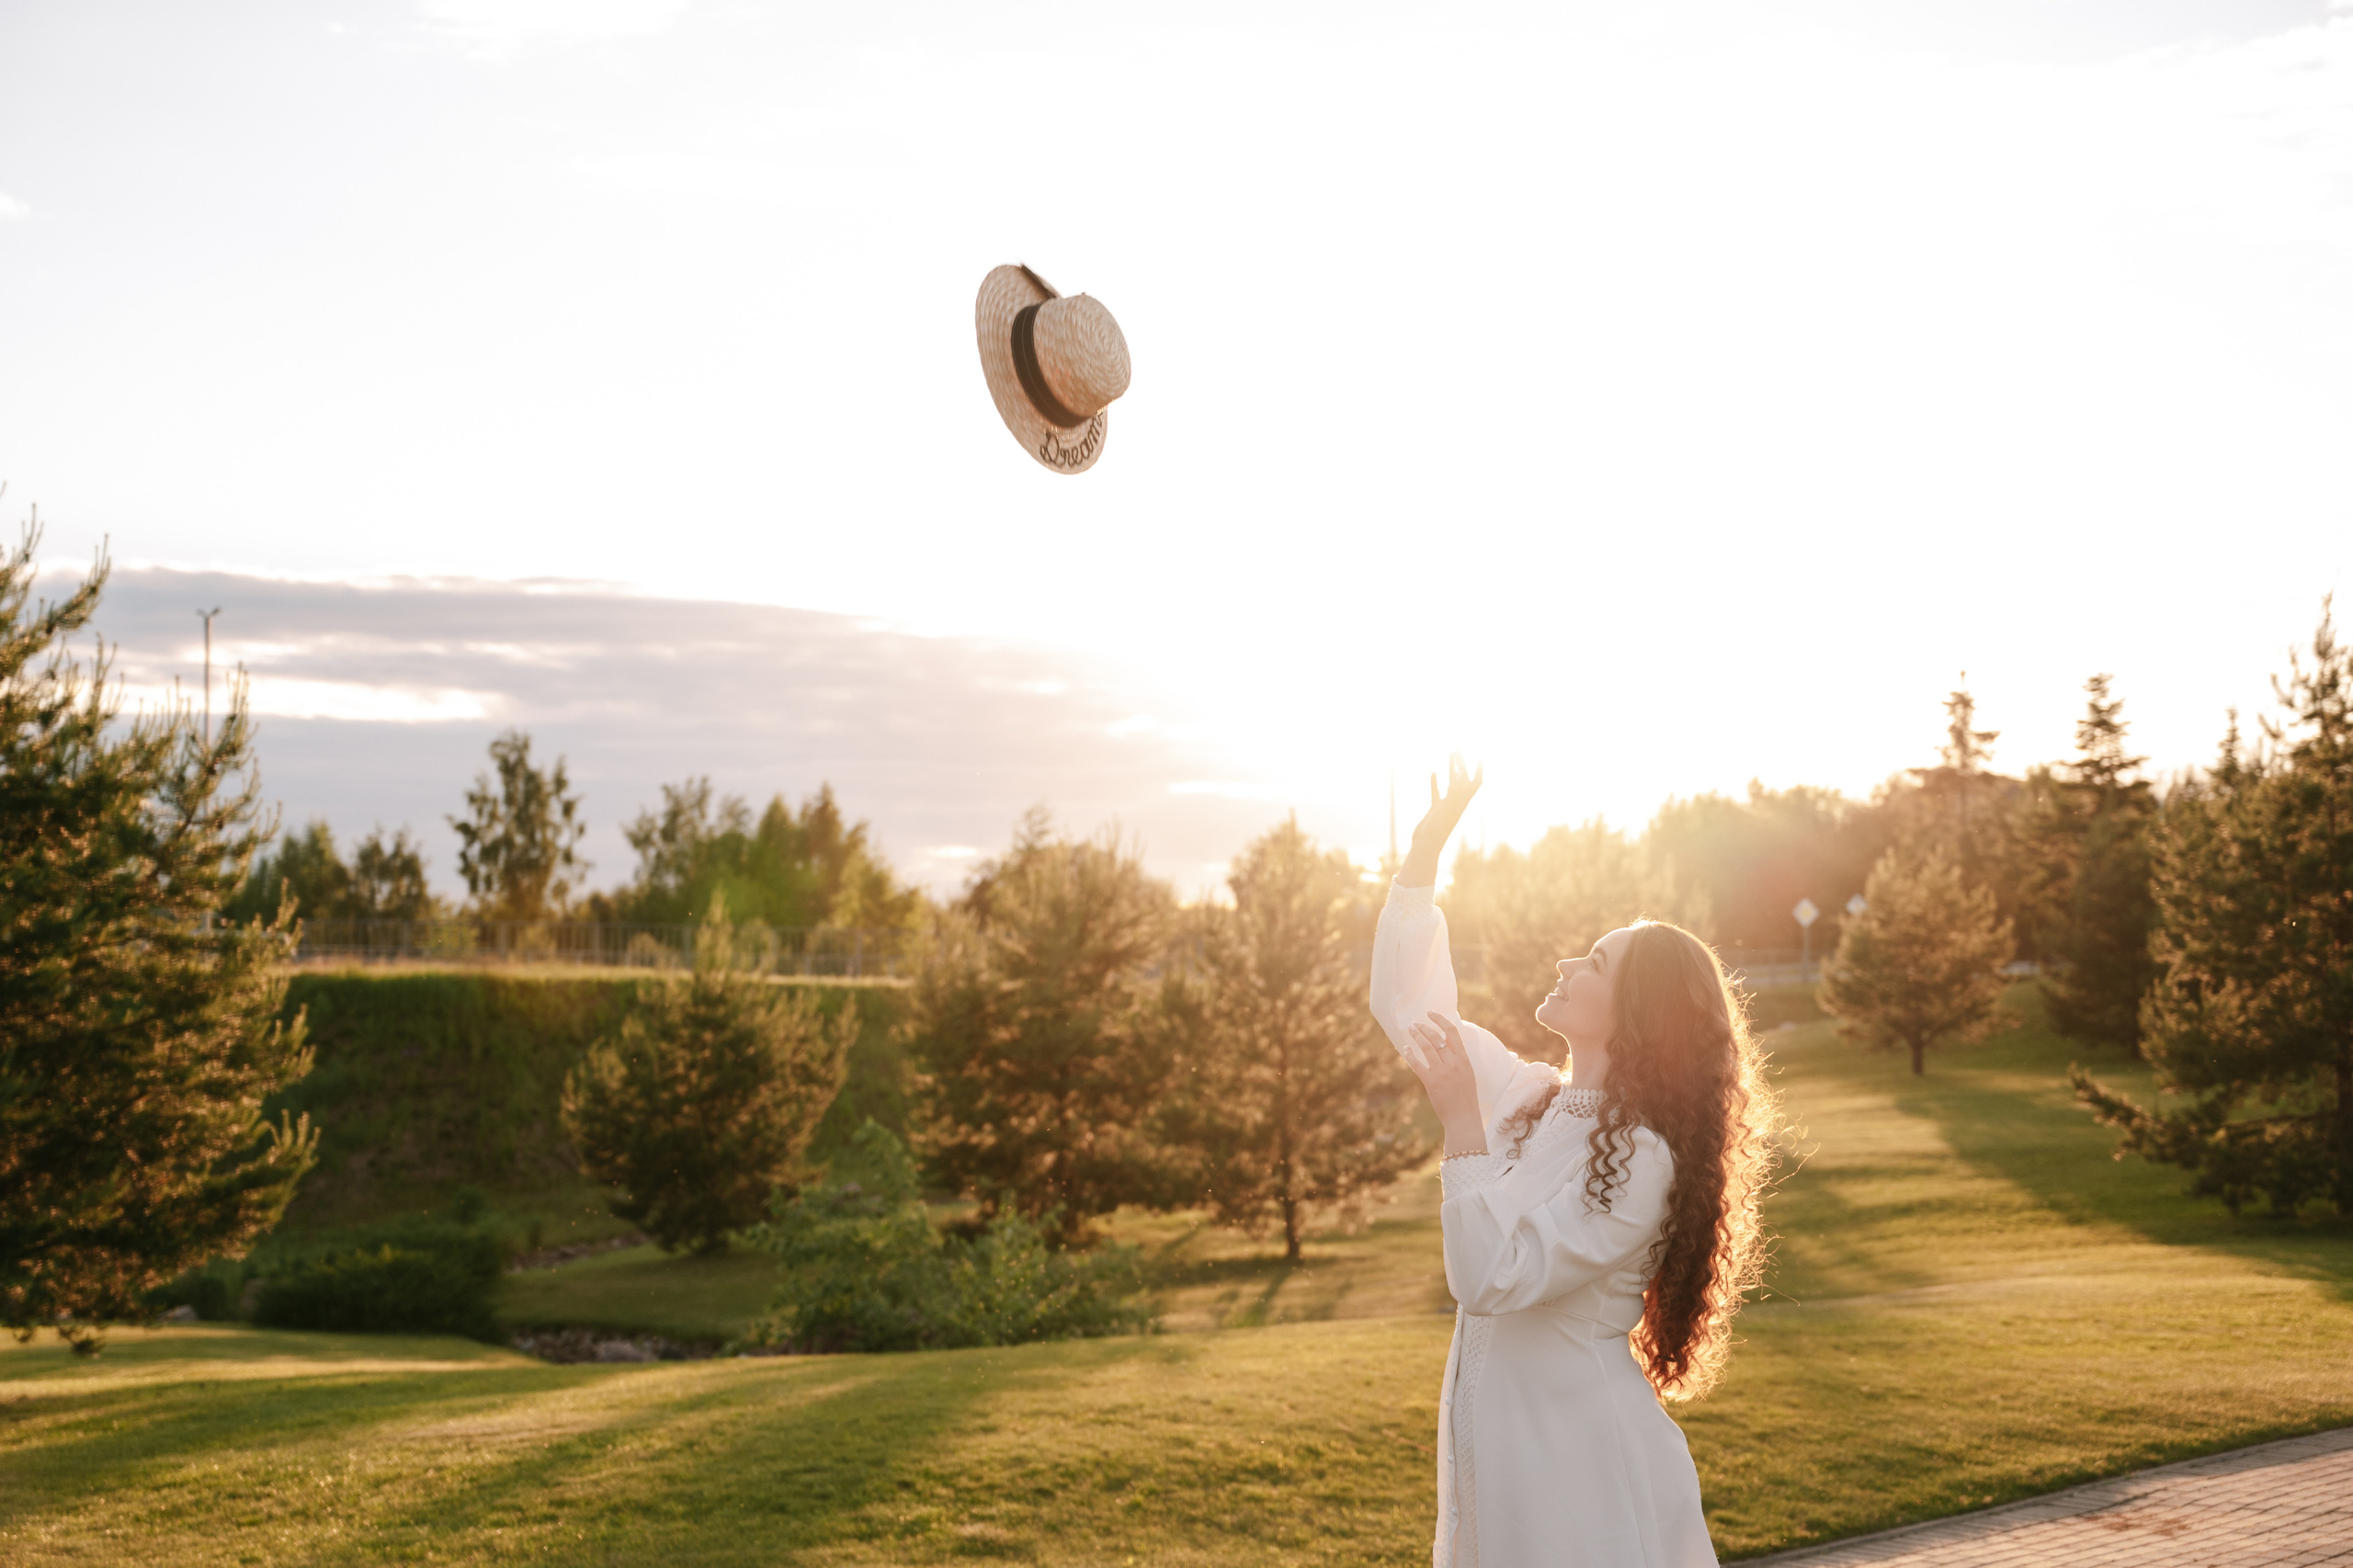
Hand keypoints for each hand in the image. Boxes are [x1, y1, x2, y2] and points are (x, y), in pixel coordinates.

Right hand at [1399, 754, 1481, 887]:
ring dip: (1453, 768)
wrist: (1426, 846)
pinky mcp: (1436, 810)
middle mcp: (1458, 802)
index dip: (1479, 765)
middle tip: (1460, 744)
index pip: (1476, 779)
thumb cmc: (1438, 829)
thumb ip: (1455, 792)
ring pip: (1452, 782)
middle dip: (1464, 761)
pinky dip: (1436, 782)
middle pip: (1464, 777)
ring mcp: (1447, 806)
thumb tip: (1461, 775)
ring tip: (1450, 752)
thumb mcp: (1448, 808)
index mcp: (1463, 801)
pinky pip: (1437, 792)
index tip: (1479, 749)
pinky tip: (1433, 772)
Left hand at [1403, 1010, 1487, 1156]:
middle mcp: (1453, 1063)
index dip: (1441, 1020)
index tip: (1431, 1013)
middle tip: (1414, 1024)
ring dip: (1416, 1036)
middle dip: (1423, 1027)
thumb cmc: (1466, 1097)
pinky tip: (1405, 1049)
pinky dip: (1410, 1055)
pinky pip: (1417, 1064)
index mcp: (1464, 1059)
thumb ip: (1458, 1058)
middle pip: (1436, 1037)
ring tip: (1410, 1030)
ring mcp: (1442, 1072)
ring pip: (1426, 1047)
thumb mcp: (1467, 1073)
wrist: (1463, 1117)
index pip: (1452, 1032)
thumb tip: (1447, 1043)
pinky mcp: (1431, 1082)